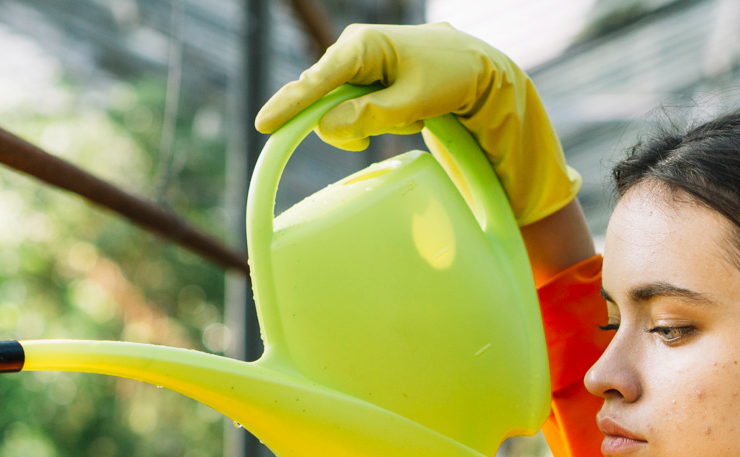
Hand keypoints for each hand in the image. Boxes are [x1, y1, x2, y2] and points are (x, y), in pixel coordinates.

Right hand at [255, 22, 581, 225]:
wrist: (476, 67)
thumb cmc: (449, 77)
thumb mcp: (414, 102)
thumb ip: (371, 115)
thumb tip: (329, 127)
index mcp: (362, 45)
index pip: (316, 79)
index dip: (290, 105)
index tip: (264, 126)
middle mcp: (351, 48)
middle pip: (323, 99)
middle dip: (349, 123)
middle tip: (388, 128)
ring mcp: (356, 62)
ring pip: (338, 108)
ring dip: (369, 123)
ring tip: (409, 117)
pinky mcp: (363, 75)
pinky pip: (352, 107)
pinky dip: (375, 119)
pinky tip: (404, 114)